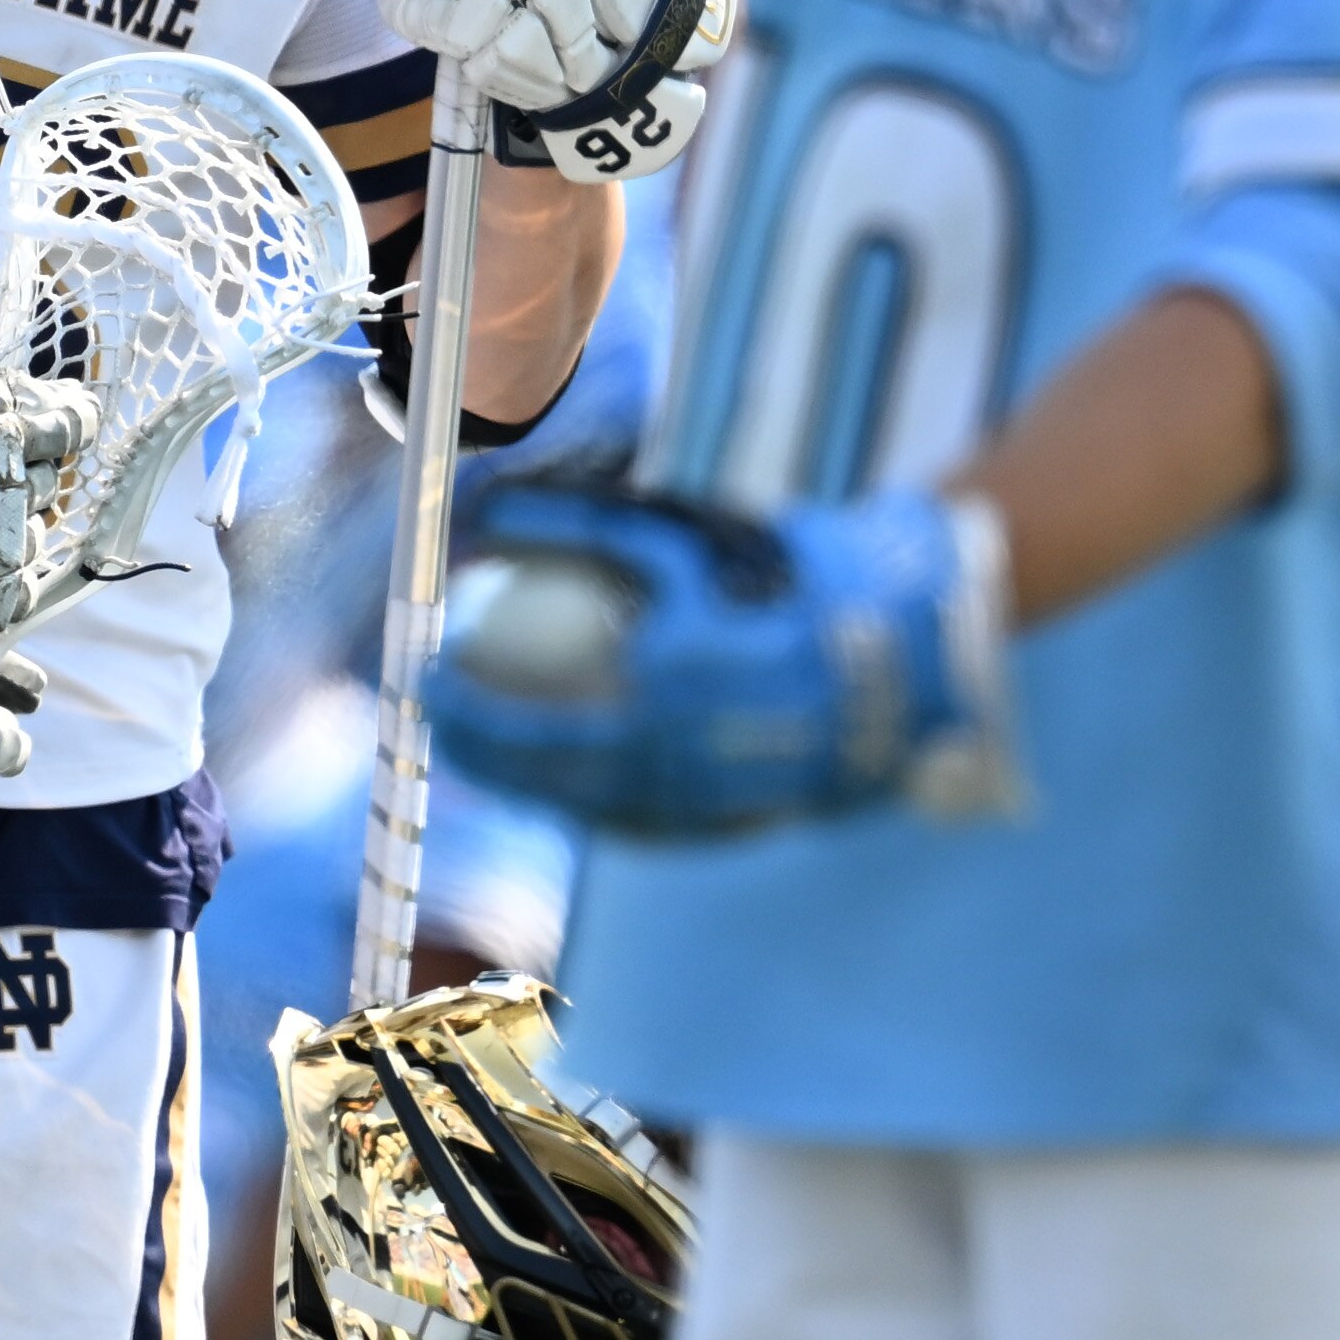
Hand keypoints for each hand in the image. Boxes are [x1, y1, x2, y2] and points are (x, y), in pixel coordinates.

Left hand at [425, 481, 1017, 835]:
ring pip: (599, 812)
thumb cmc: (793, 574)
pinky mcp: (748, 823)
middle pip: (554, 782)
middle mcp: (687, 765)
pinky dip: (603, 804)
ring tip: (497, 758)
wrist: (914, 643)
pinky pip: (653, 823)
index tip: (426, 685)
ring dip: (538, 787)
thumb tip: (495, 515)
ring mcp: (717, 805)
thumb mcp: (689, 542)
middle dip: (488, 761)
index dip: (470, 714)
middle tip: (445, 732)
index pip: (536, 728)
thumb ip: (592, 531)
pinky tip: (574, 780)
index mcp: (669, 697)